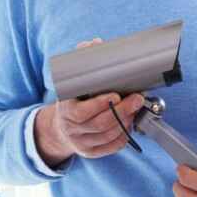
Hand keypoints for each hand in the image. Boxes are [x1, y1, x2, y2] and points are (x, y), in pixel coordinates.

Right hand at [34, 38, 144, 166]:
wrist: (59, 129)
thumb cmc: (71, 101)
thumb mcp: (71, 83)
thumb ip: (81, 62)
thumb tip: (95, 44)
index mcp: (65, 110)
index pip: (81, 112)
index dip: (100, 105)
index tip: (116, 95)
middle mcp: (72, 129)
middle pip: (100, 123)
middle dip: (122, 110)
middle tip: (137, 98)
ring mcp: (81, 143)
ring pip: (108, 135)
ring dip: (126, 121)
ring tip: (135, 107)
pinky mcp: (91, 152)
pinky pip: (112, 146)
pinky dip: (124, 134)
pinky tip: (130, 122)